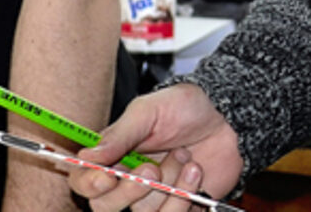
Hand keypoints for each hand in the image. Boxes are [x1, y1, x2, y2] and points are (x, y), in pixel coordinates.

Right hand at [68, 84, 241, 211]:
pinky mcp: (177, 209)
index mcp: (112, 155)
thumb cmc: (185, 109)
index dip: (89, 184)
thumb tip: (88, 156)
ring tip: (184, 156)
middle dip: (130, 190)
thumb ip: (119, 135)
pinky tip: (195, 171)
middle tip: (151, 168)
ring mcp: (153, 198)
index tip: (107, 176)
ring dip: (168, 184)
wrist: (227, 121)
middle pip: (106, 207)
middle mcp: (128, 180)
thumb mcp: (148, 111)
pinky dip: (186, 195)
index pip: (83, 181)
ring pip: (143, 211)